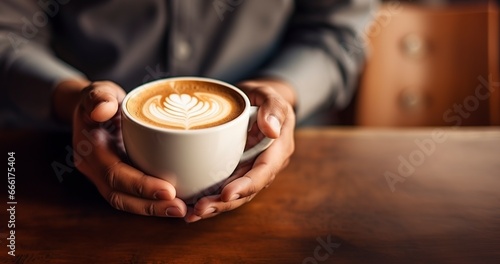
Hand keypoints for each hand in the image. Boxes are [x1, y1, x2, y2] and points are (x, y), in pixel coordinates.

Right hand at [54, 80, 186, 216]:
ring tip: (182, 210)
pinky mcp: (119, 180)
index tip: (169, 190)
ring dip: (154, 209)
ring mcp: (105, 178)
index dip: (141, 186)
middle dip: (150, 206)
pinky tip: (178, 203)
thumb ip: (100, 96)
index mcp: (91, 151)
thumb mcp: (100, 91)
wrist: (93, 109)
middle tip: (180, 208)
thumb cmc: (101, 100)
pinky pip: (134, 197)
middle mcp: (95, 170)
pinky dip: (154, 203)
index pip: (115, 174)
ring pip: (127, 202)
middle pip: (120, 197)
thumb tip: (102, 109)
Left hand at [185, 78, 295, 221]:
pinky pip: (225, 186)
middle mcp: (265, 164)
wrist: (255, 100)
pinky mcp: (236, 170)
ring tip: (192, 214)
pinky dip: (210, 198)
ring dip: (215, 206)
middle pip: (248, 190)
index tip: (227, 193)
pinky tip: (191, 207)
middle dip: (225, 203)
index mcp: (277, 149)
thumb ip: (274, 107)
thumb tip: (272, 130)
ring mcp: (250, 169)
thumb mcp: (270, 94)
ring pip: (235, 193)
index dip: (247, 185)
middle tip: (200, 210)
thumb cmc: (262, 96)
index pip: (264, 172)